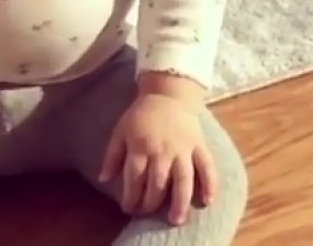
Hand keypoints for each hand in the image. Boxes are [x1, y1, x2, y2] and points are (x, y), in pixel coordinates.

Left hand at [98, 93, 217, 224]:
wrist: (168, 93)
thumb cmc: (141, 115)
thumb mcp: (120, 131)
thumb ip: (112, 156)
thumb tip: (103, 179)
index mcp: (141, 146)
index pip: (135, 177)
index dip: (130, 196)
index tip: (128, 208)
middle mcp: (162, 150)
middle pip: (158, 182)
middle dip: (151, 202)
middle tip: (147, 213)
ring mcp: (183, 149)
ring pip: (183, 178)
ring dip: (180, 201)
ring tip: (176, 219)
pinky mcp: (199, 146)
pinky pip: (207, 166)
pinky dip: (209, 183)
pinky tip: (207, 200)